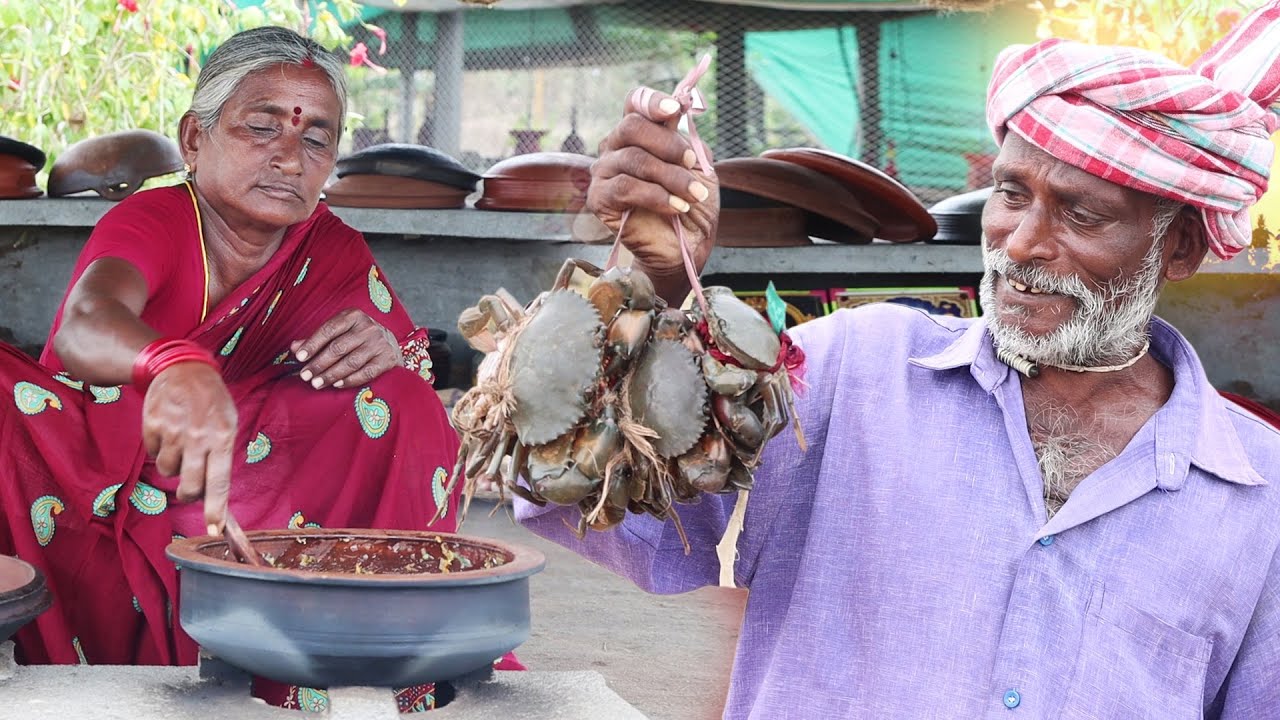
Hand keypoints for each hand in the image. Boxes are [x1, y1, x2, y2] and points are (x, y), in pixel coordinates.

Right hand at [141, 362, 236, 533]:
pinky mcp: (152, 427)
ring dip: (173, 466)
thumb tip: (209, 492)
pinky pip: (153, 454)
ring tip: (181, 444)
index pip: (219, 482)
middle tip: (188, 488)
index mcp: (223, 438)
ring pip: (168, 472)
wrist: (181, 369)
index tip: (214, 530)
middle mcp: (198, 438)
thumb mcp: (228, 423)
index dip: (216, 509)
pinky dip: (160, 449)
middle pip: (190, 485)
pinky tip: (168, 431)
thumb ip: (221, 455)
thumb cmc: (211, 401)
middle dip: (188, 493)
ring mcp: (173, 433)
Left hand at [291, 308, 400, 389]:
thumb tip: (294, 348)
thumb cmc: (359, 339)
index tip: (300, 357)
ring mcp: (379, 343)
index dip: (312, 344)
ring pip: (350, 362)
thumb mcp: (340, 333)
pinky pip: (366, 372)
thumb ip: (318, 340)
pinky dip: (350, 380)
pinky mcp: (388, 359)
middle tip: (305, 376)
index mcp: (353, 316)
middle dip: (319, 363)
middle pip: (338, 347)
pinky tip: (337, 385)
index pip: (329, 329)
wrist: (391, 345)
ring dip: (331, 374)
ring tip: (316, 383)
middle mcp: (368, 327)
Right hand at [587, 87, 719, 303]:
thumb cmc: (691, 203)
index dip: (652, 101)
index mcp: (638, 134)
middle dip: (668, 144)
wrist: (686, 245)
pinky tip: (675, 207)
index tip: (675, 109)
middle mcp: (615, 148)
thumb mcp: (699, 165)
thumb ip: (688, 138)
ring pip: (634, 160)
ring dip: (671, 177)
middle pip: (632, 127)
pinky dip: (656, 196)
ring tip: (693, 195)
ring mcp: (604, 172)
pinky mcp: (599, 199)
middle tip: (691, 163)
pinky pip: (624, 187)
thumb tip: (681, 111)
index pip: (635, 103)